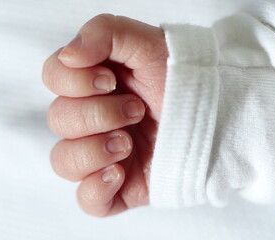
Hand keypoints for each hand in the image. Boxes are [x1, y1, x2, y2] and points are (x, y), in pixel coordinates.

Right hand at [43, 14, 167, 216]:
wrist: (221, 114)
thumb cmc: (184, 78)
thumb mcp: (148, 42)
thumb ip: (104, 32)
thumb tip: (67, 56)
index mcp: (93, 84)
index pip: (53, 77)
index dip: (73, 81)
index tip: (110, 80)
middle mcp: (93, 119)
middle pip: (58, 119)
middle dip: (98, 114)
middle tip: (136, 110)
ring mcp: (103, 155)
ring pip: (63, 161)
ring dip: (94, 150)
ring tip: (129, 143)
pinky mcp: (119, 187)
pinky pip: (86, 200)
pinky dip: (94, 189)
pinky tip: (119, 173)